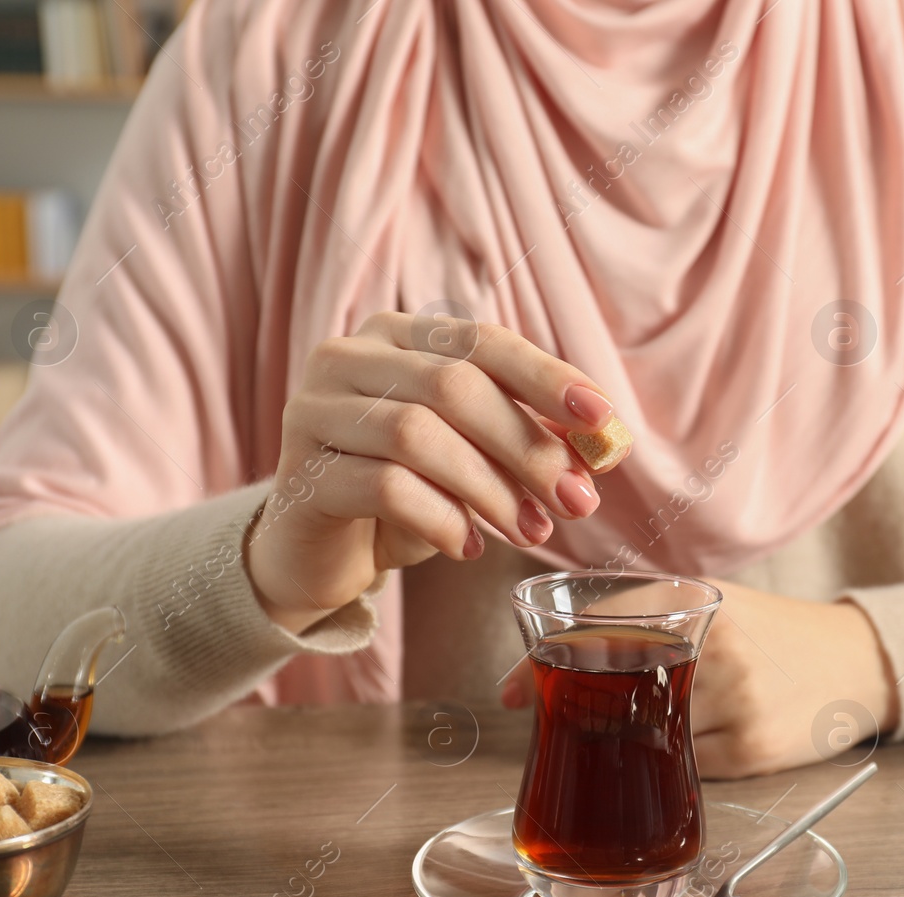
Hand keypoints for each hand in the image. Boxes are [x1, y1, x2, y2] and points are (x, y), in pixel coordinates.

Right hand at [246, 312, 626, 632]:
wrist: (319, 553)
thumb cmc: (404, 496)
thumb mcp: (473, 458)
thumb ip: (526, 436)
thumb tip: (601, 441)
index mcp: (395, 335)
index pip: (481, 341)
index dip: (546, 378)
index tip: (602, 420)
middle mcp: (346, 359)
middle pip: (453, 386)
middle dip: (527, 446)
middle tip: (576, 500)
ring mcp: (313, 412)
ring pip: (418, 435)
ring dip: (490, 489)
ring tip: (530, 531)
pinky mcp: (301, 475)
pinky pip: (384, 488)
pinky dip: (442, 520)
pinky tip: (469, 547)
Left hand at [500, 580, 899, 778]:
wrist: (853, 660)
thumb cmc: (764, 632)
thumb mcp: (707, 602)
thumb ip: (634, 620)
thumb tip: (532, 675)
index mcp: (697, 598)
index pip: (601, 629)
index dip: (541, 666)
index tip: (506, 693)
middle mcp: (716, 647)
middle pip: (612, 692)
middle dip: (573, 713)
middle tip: (553, 722)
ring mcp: (736, 702)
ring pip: (640, 738)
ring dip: (616, 746)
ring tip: (622, 736)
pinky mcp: (752, 750)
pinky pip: (679, 769)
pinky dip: (664, 765)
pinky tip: (678, 748)